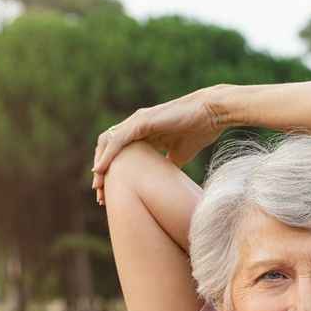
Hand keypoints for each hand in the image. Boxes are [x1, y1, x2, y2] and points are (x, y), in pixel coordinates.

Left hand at [91, 87, 226, 203]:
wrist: (212, 114)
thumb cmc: (199, 131)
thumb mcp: (179, 155)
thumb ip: (166, 166)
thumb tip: (162, 184)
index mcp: (143, 134)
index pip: (118, 154)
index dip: (111, 172)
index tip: (110, 194)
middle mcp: (135, 126)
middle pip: (108, 148)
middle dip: (101, 172)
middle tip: (100, 196)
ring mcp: (137, 121)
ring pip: (108, 143)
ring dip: (100, 165)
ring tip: (98, 186)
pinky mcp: (142, 121)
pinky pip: (118, 139)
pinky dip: (107, 155)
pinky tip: (101, 169)